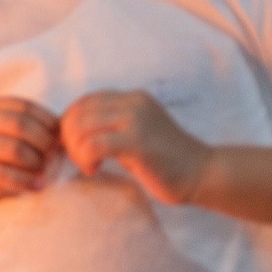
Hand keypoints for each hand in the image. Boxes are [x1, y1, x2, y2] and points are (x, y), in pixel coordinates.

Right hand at [0, 96, 59, 201]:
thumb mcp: (12, 134)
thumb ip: (35, 128)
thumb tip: (65, 134)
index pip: (25, 107)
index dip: (48, 123)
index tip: (59, 139)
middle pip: (19, 125)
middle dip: (43, 142)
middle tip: (53, 157)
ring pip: (13, 149)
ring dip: (36, 163)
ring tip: (44, 172)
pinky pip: (3, 174)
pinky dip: (25, 181)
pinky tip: (36, 186)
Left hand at [61, 90, 211, 203]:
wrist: (203, 173)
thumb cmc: (165, 161)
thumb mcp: (134, 133)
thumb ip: (109, 126)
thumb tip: (72, 131)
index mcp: (130, 98)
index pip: (83, 102)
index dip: (70, 124)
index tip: (76, 147)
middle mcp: (132, 102)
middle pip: (77, 112)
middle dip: (68, 138)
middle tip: (79, 159)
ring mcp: (136, 119)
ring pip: (81, 127)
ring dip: (75, 150)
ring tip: (87, 165)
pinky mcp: (137, 140)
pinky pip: (94, 145)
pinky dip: (85, 159)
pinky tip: (94, 170)